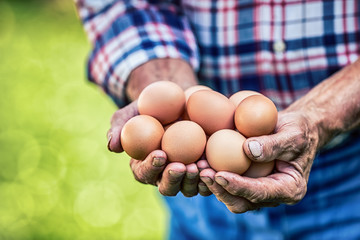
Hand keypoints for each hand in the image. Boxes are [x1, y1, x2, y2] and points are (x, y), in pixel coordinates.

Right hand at [107, 100, 210, 196]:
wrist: (177, 102)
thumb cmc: (149, 109)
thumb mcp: (130, 113)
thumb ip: (119, 127)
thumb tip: (112, 146)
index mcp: (144, 166)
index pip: (144, 172)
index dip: (151, 166)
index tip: (160, 153)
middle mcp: (163, 176)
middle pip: (167, 188)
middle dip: (174, 179)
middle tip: (182, 166)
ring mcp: (185, 176)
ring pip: (188, 188)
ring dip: (194, 180)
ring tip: (201, 166)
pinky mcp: (203, 171)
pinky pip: (208, 181)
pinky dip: (212, 176)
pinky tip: (216, 166)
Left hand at [200, 110, 319, 212]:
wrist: (298, 130)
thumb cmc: (299, 129)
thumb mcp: (293, 133)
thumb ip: (274, 144)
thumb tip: (247, 150)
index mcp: (290, 189)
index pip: (261, 193)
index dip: (239, 186)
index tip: (219, 175)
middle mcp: (273, 195)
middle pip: (242, 202)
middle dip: (221, 190)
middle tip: (203, 172)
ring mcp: (260, 191)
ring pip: (232, 197)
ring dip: (214, 185)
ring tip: (199, 167)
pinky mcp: (248, 182)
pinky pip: (229, 185)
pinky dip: (216, 177)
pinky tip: (203, 163)